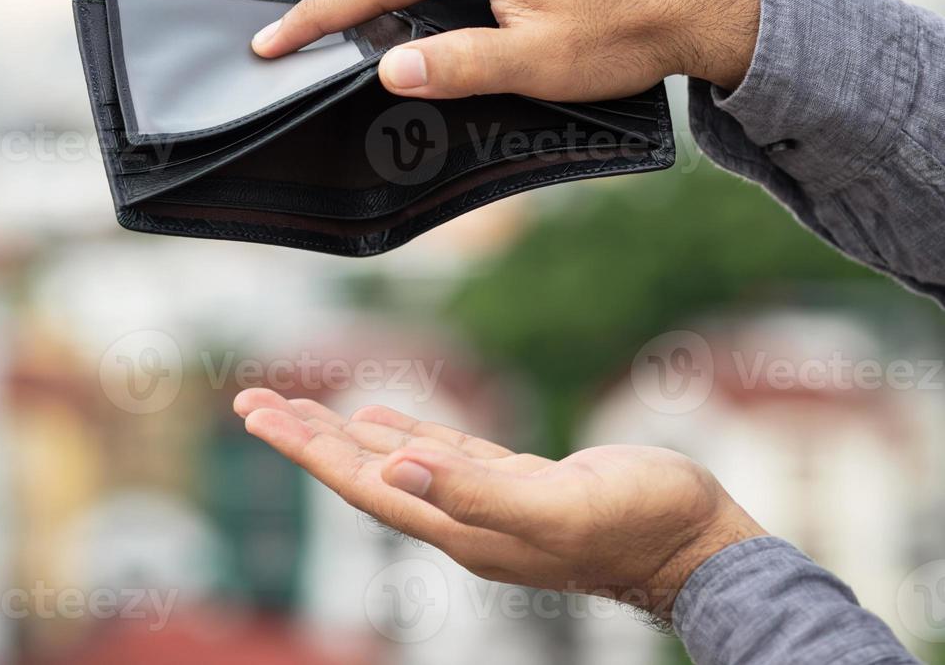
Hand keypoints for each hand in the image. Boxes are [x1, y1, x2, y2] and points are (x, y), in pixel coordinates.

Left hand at [233, 388, 765, 618]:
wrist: (699, 543)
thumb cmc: (640, 523)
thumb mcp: (558, 504)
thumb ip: (476, 489)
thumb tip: (395, 466)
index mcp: (462, 528)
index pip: (365, 486)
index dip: (309, 453)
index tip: (260, 418)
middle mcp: (462, 520)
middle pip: (365, 475)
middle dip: (306, 439)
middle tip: (250, 404)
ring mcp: (487, 504)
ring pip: (396, 462)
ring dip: (342, 436)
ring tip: (294, 410)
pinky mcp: (515, 484)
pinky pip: (440, 455)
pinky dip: (402, 434)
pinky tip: (377, 421)